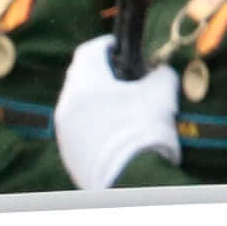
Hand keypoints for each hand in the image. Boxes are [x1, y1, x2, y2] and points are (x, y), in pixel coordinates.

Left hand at [52, 38, 178, 190]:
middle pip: (81, 78)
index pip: (89, 51)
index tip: (121, 47)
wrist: (134, 180)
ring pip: (78, 106)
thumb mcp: (161, 91)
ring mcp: (65, 132)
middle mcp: (67, 104)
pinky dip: (93, 126)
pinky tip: (115, 134)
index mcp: (84, 82)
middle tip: (124, 78)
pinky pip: (79, 131)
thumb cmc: (146, 128)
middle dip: (101, 74)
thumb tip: (160, 72)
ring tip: (121, 108)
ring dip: (95, 102)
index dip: (107, 45)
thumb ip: (160, 73)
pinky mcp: (69, 154)